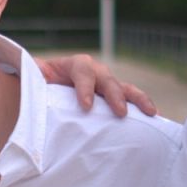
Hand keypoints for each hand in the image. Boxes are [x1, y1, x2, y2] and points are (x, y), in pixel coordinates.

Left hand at [37, 53, 157, 116]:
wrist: (46, 86)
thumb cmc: (39, 83)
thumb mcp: (33, 78)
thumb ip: (31, 75)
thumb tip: (32, 75)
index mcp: (74, 65)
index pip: (82, 70)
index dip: (85, 87)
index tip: (86, 106)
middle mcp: (94, 72)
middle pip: (107, 79)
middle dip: (115, 95)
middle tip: (120, 112)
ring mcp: (106, 86)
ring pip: (125, 88)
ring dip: (138, 99)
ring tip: (151, 113)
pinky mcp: (112, 99)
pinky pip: (130, 101)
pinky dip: (141, 108)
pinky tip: (154, 120)